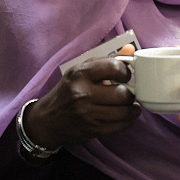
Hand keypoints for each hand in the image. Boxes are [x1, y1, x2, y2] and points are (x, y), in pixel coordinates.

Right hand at [22, 53, 142, 148]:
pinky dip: (128, 120)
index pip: (114, 68)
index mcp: (79, 74)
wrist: (48, 119)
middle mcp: (82, 94)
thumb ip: (106, 61)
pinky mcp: (92, 130)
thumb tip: (131, 50)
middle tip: (128, 93)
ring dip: (132, 108)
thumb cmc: (68, 91)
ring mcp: (87, 114)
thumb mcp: (81, 71)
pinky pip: (121, 126)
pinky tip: (125, 115)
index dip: (125, 72)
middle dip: (130, 93)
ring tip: (129, 105)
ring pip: (124, 112)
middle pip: (121, 93)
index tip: (125, 76)